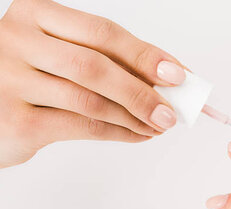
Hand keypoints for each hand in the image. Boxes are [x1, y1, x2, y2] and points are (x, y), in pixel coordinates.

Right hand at [0, 0, 184, 167]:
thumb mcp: (55, 55)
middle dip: (142, 91)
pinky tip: (138, 134)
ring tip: (158, 125)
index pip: (102, 32)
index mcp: (34, 15)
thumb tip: (161, 78)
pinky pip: (82, 126)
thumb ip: (99, 60)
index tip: (178, 74)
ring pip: (91, 100)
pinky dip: (119, 132)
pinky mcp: (17, 120)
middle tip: (172, 110)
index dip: (145, 55)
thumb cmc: (24, 78)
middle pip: (96, 66)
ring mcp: (11, 80)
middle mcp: (18, 41)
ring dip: (134, 116)